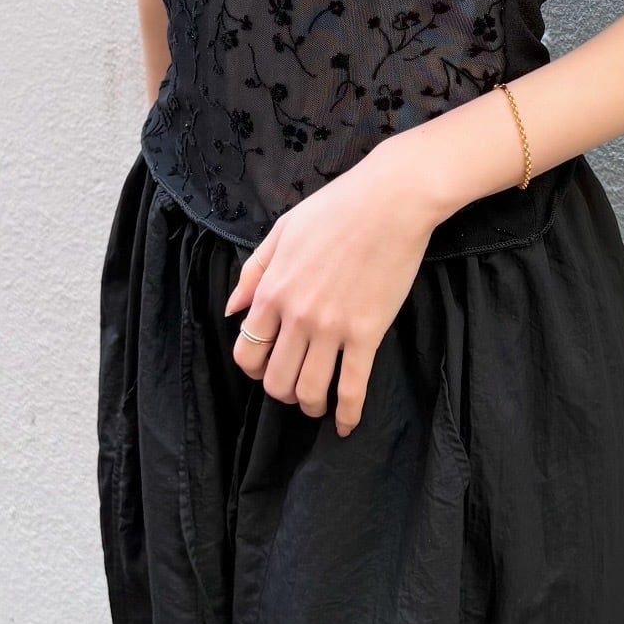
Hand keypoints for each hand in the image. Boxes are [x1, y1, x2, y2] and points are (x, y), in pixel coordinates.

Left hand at [223, 148, 439, 437]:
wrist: (392, 199)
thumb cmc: (338, 206)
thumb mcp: (283, 229)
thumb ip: (254, 271)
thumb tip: (231, 309)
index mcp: (272, 290)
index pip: (247, 350)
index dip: (254, 367)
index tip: (269, 367)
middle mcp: (296, 316)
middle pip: (276, 379)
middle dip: (282, 392)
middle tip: (296, 386)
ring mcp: (332, 328)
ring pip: (309, 390)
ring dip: (310, 405)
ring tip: (319, 402)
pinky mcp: (368, 333)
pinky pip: (352, 386)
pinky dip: (348, 413)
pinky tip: (347, 424)